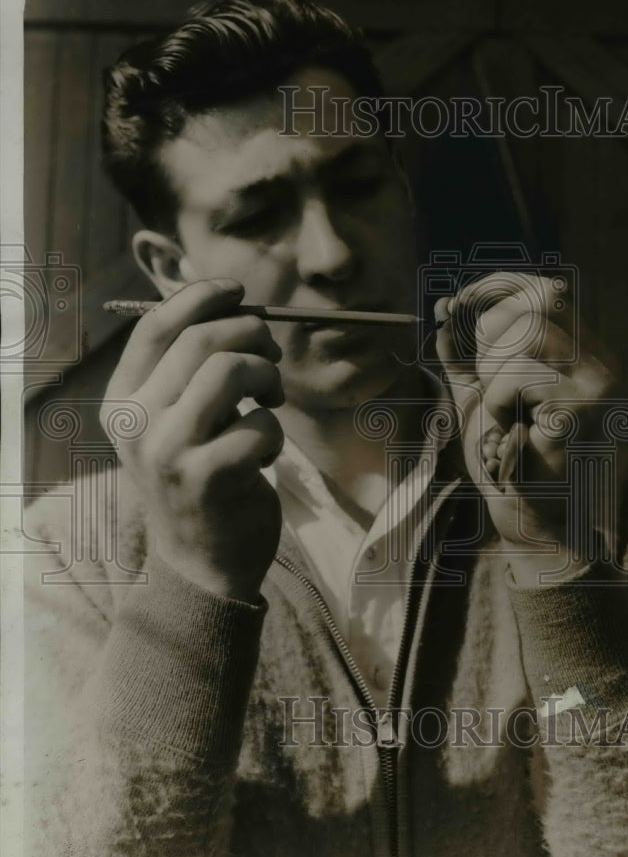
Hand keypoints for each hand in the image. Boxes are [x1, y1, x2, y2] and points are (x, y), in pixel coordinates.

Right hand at [102, 279, 284, 600]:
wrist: (201, 565)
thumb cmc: (199, 481)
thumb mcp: (175, 423)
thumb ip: (187, 372)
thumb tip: (232, 305)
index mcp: (122, 400)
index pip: (157, 326)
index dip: (202, 297)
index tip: (239, 291)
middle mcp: (135, 422)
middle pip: (202, 339)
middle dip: (252, 335)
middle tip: (271, 358)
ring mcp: (167, 451)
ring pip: (230, 370)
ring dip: (267, 377)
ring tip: (270, 401)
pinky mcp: (206, 478)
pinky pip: (260, 424)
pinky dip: (275, 433)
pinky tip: (264, 455)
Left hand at [435, 271, 616, 576]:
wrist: (533, 520)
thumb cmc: (507, 463)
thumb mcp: (478, 398)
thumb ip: (463, 357)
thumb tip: (444, 311)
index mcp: (580, 355)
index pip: (546, 291)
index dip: (497, 287)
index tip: (455, 303)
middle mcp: (598, 362)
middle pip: (539, 302)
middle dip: (492, 337)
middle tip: (488, 384)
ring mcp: (596, 383)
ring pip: (527, 336)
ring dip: (496, 378)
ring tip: (505, 418)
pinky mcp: (582, 408)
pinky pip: (517, 379)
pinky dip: (499, 405)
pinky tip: (511, 434)